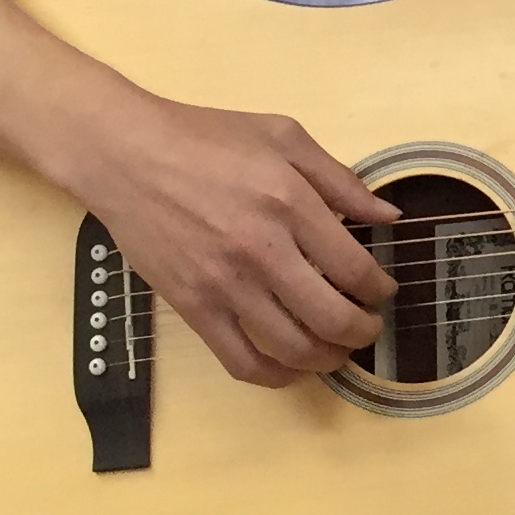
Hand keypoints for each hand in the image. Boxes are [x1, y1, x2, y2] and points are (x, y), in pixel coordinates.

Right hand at [67, 97, 398, 387]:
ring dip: (328, 359)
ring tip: (337, 350)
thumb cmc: (206, 138)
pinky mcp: (193, 307)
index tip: (381, 292)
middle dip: (363, 332)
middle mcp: (262, 250)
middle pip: (332, 318)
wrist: (125, 155)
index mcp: (290, 203)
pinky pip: (241, 362)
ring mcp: (225, 284)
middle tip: (367, 327)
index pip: (355, 270)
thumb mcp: (283, 137)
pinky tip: (292, 368)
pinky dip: (276, 377)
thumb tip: (389, 218)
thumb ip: (341, 180)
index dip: (379, 291)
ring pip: (293, 347)